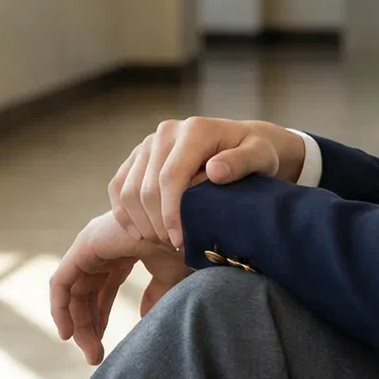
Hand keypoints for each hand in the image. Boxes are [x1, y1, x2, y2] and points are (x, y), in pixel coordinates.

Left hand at [49, 210, 193, 366]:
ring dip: (77, 323)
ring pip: (72, 291)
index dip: (99, 317)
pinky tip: (68, 333)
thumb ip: (157, 295)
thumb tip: (145, 317)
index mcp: (124, 247)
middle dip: (88, 326)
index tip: (102, 347)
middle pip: (85, 292)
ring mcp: (92, 243)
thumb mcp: (172, 275)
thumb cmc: (186, 244)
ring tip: (90, 353)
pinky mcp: (84, 246)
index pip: (102, 287)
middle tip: (96, 357)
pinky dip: (60, 308)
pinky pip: (61, 283)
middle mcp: (104, 245)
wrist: (187, 224)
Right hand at [109, 116, 306, 254]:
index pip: (170, 176)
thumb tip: (214, 172)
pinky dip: (124, 213)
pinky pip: (118, 186)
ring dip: (141, 222)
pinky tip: (139, 234)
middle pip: (146, 187)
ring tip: (161, 243)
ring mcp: (147, 143)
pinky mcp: (137, 156)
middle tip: (173, 247)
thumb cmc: (254, 153)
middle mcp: (165, 132)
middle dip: (156, 223)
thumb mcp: (260, 156)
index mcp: (194, 131)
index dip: (171, 213)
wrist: (241, 143)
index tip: (180, 240)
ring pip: (128, 190)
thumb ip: (242, 162)